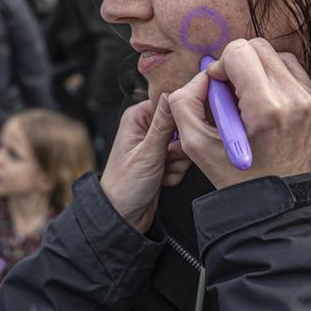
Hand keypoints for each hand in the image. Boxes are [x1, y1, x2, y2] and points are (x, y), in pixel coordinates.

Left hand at [100, 97, 190, 231]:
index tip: (180, 134)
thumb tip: (173, 94)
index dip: (181, 117)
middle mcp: (147, 127)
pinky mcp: (164, 160)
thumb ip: (164, 123)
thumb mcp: (148, 152)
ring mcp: (157, 144)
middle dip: (179, 148)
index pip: (171, 102)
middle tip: (165, 159)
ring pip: (186, 146)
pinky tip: (161, 179)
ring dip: (178, 163)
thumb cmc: (125, 184)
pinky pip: (185, 161)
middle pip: (183, 126)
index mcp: (138, 117)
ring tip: (161, 172)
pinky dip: (176, 173)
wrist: (123, 215)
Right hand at [167, 38, 310, 190]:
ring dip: (253, 69)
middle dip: (236, 64)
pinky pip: (287, 68)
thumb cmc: (237, 177)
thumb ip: (185, 102)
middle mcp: (294, 98)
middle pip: (257, 47)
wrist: (275, 202)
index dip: (220, 66)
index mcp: (266, 108)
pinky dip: (269, 76)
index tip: (217, 89)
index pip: (239, 52)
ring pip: (273, 54)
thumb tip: (202, 77)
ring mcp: (309, 98)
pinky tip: (260, 101)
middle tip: (228, 93)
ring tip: (245, 99)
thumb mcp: (195, 144)